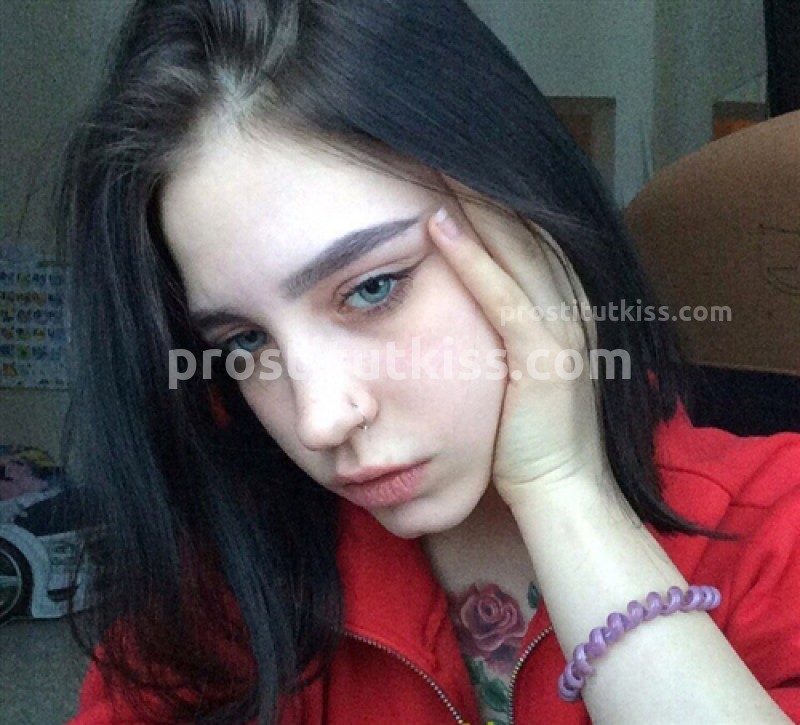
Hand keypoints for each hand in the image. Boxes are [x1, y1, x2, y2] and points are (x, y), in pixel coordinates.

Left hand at [427, 180, 607, 505]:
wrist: (561, 488)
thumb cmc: (532, 434)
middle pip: (525, 229)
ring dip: (474, 206)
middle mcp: (572, 306)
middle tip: (439, 148)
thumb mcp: (525, 367)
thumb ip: (509, 326)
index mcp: (568, 305)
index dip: (494, 197)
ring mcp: (562, 328)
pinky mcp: (543, 355)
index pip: (531, 235)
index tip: (452, 166)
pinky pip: (503, 296)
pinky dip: (472, 259)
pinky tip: (440, 227)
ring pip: (516, 250)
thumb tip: (470, 297)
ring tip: (435, 165)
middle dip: (482, 187)